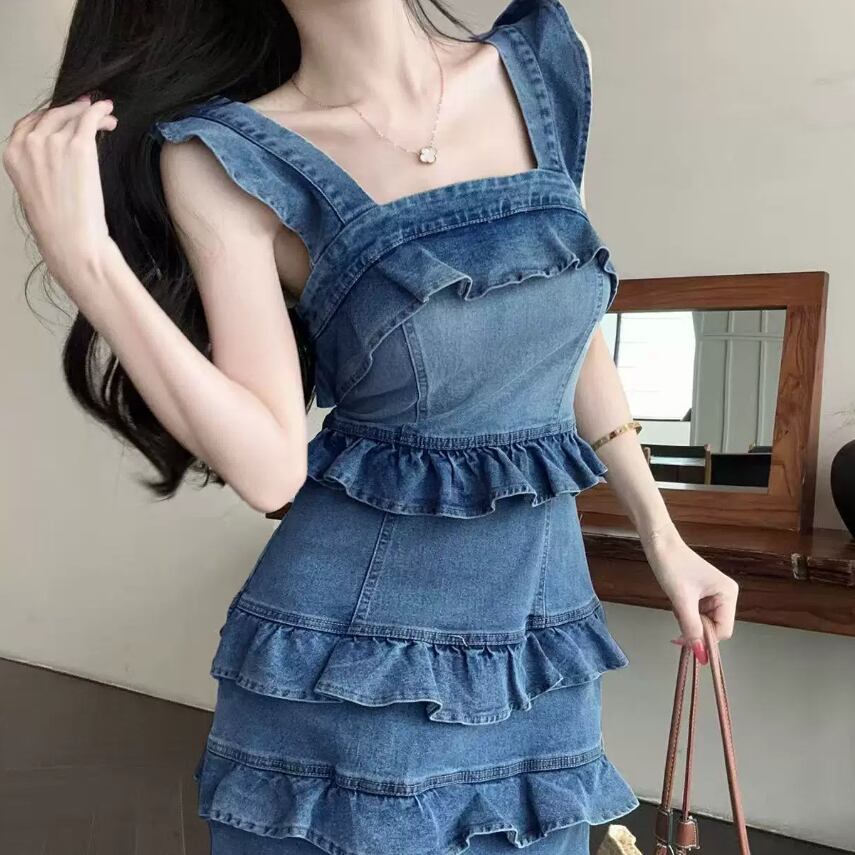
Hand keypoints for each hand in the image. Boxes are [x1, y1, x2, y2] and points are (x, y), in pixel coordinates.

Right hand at [2, 94, 117, 299]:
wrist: (71, 239)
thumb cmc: (58, 224)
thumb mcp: (35, 190)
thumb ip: (40, 166)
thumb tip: (60, 155)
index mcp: (12, 155)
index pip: (29, 123)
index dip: (49, 116)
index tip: (63, 115)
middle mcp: (29, 144)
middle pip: (52, 115)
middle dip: (72, 111)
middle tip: (88, 110)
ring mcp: (54, 143)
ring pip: (73, 116)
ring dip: (91, 113)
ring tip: (106, 116)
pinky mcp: (79, 147)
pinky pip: (89, 118)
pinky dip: (100, 111)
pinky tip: (108, 111)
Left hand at [642, 522, 738, 664]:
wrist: (659, 544)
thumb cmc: (672, 565)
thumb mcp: (681, 600)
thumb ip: (691, 628)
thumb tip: (699, 653)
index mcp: (728, 594)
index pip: (724, 630)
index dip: (706, 639)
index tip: (687, 641)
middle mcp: (726, 595)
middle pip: (715, 628)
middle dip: (696, 629)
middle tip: (678, 618)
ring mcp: (715, 595)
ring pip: (704, 623)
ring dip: (689, 621)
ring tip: (677, 605)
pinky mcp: (702, 594)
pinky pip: (697, 614)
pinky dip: (686, 614)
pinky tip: (677, 603)